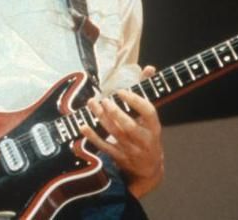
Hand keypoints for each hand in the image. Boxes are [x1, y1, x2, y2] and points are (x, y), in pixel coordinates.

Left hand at [81, 65, 163, 196]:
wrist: (149, 168)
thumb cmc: (148, 135)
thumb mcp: (150, 117)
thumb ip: (147, 91)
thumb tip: (148, 67)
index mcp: (154, 127)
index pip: (148, 112)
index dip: (135, 101)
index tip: (121, 91)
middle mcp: (143, 139)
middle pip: (129, 126)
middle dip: (116, 113)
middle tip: (104, 100)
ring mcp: (131, 149)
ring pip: (115, 134)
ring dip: (102, 118)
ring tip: (92, 103)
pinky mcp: (119, 157)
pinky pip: (104, 146)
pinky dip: (93, 137)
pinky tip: (83, 126)